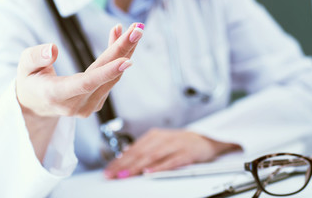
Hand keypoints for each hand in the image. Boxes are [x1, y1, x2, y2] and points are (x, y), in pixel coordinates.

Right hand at [16, 23, 143, 160]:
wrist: (37, 104)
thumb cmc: (30, 81)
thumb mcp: (24, 66)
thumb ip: (35, 57)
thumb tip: (52, 49)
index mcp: (56, 95)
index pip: (86, 83)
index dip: (106, 72)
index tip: (126, 60)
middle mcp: (76, 104)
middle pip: (105, 76)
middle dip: (123, 51)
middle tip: (138, 30)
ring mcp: (89, 106)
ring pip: (113, 77)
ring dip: (124, 52)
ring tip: (134, 29)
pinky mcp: (97, 101)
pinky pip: (112, 78)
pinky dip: (118, 58)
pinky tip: (119, 38)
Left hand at [104, 128, 241, 178]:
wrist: (202, 139)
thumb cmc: (178, 143)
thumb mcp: (159, 143)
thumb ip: (143, 150)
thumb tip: (124, 158)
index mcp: (153, 136)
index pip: (132, 149)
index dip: (119, 160)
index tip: (109, 170)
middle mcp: (162, 138)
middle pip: (140, 152)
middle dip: (124, 165)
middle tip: (113, 174)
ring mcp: (174, 145)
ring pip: (152, 156)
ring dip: (137, 166)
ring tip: (126, 174)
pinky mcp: (185, 153)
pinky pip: (171, 161)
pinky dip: (159, 167)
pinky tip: (149, 172)